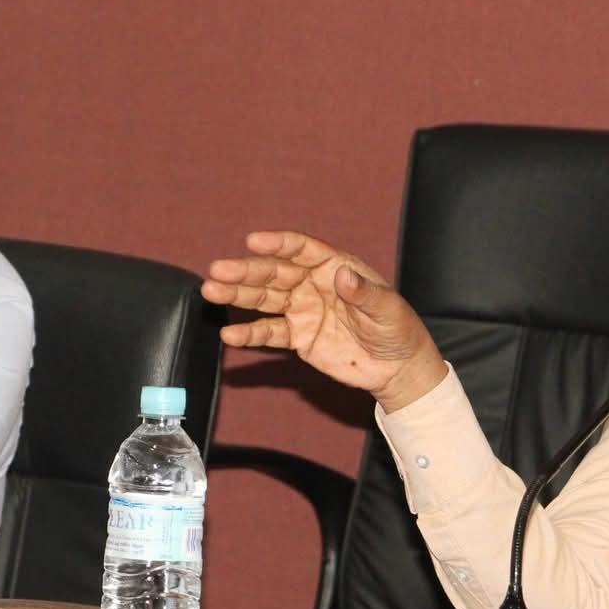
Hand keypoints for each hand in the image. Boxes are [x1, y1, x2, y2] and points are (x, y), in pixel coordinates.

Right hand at [202, 231, 448, 411]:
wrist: (396, 367)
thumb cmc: (397, 329)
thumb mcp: (387, 309)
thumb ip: (364, 293)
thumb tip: (343, 276)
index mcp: (334, 266)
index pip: (302, 249)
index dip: (278, 243)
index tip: (253, 241)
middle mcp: (312, 283)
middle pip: (274, 272)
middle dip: (246, 271)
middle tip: (219, 269)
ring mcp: (302, 309)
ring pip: (264, 298)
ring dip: (237, 295)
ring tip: (211, 291)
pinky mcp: (298, 337)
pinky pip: (269, 333)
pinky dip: (249, 333)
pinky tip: (230, 334)